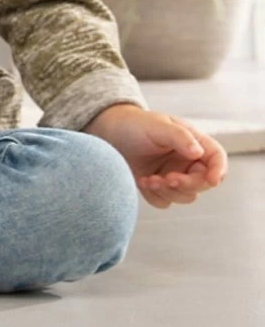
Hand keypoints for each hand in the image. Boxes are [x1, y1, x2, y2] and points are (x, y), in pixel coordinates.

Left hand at [83, 103, 227, 208]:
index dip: (218, 170)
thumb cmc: (134, 124)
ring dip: (169, 191)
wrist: (109, 133)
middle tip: (167, 179)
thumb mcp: (157, 126)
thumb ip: (179, 137)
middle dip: (187, 184)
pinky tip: (141, 181)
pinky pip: (165, 202)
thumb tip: (199, 152)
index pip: (216, 158)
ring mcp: (174, 174)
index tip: (211, 180)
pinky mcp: (159, 187)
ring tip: (148, 179)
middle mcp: (187, 161)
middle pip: (203, 182)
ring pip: (186, 195)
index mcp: (193, 142)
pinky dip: (155, 195)